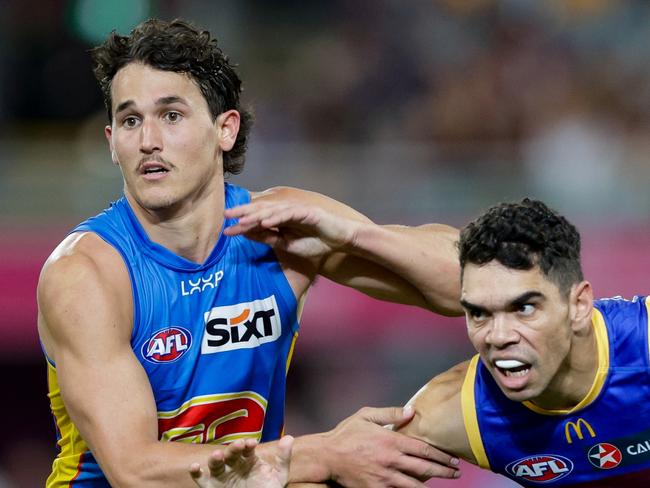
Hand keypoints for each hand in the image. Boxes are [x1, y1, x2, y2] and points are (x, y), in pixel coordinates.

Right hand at [189, 435, 292, 487]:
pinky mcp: (213, 487)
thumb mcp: (278, 475)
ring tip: (218, 455)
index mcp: (249, 458)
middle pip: (231, 453)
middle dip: (234, 448)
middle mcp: (234, 464)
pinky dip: (196, 473)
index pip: (247, 448)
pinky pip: (202, 480)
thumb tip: (289, 437)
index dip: (248, 445)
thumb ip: (283, 458)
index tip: (251, 443)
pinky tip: (194, 467)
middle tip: (239, 445)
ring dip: (215, 457)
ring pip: (215, 464)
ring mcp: (223, 475)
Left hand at [224, 200, 359, 258]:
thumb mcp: (288, 245)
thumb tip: (248, 235)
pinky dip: (276, 217)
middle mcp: (286, 211)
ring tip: (242, 219)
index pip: (258, 220)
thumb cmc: (317, 243)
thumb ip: (270, 239)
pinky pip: (289, 214)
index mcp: (281, 219)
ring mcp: (297, 210)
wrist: (341, 241)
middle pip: (261, 210)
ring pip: (273, 211)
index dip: (243, 224)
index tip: (227, 230)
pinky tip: (265, 221)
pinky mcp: (307, 212)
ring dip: (257, 214)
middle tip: (226, 214)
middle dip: (244, 212)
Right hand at [322, 406, 459, 487]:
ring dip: (432, 485)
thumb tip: (412, 411)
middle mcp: (391, 460)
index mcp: (390, 441)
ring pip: (415, 485)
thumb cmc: (346, 434)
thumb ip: (390, 413)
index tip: (452, 459)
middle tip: (456, 472)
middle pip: (424, 468)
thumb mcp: (366, 416)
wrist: (327, 456)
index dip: (440, 455)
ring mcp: (384, 477)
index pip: (423, 449)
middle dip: (443, 471)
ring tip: (445, 484)